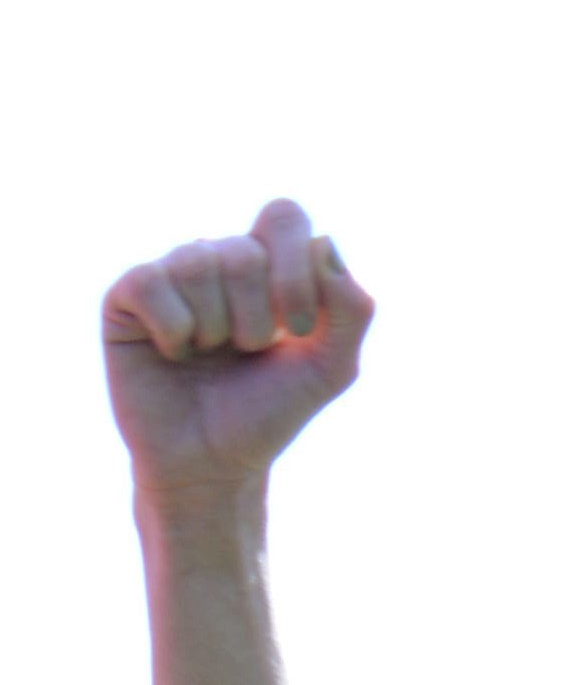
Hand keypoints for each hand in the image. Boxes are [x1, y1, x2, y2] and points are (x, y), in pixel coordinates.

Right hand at [103, 201, 371, 503]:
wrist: (213, 467)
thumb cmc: (268, 414)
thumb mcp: (330, 368)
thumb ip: (351, 310)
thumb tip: (327, 244)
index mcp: (266, 263)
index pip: (284, 217)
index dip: (294, 272)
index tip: (295, 330)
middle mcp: (216, 258)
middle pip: (244, 252)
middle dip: (255, 320)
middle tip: (247, 354)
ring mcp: (170, 273)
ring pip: (197, 265)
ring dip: (216, 330)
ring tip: (210, 358)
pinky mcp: (127, 296)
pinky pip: (153, 285)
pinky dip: (175, 332)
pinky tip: (174, 354)